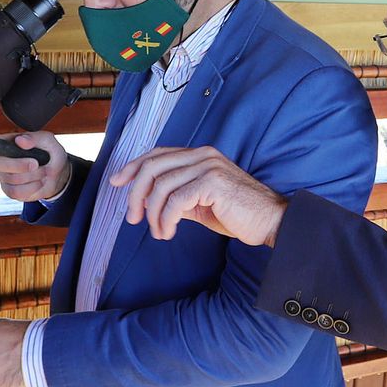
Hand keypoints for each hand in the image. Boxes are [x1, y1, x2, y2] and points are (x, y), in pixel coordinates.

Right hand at [0, 131, 69, 201]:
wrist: (58, 175)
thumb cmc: (51, 154)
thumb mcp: (49, 142)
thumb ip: (36, 138)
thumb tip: (21, 140)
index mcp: (10, 144)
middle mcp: (3, 160)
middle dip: (19, 165)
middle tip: (35, 164)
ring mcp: (5, 176)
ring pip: (11, 179)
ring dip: (32, 177)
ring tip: (42, 173)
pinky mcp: (10, 191)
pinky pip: (15, 192)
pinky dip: (31, 189)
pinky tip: (38, 183)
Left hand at [108, 146, 287, 246]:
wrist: (270, 221)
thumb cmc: (238, 213)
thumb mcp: (201, 202)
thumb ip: (178, 196)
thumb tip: (149, 202)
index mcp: (199, 155)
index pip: (157, 154)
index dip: (133, 166)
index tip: (116, 182)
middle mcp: (202, 155)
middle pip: (152, 166)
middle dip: (135, 193)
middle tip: (133, 218)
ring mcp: (208, 166)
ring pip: (161, 186)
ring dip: (153, 214)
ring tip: (159, 232)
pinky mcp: (212, 182)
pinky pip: (175, 201)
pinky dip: (166, 219)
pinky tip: (168, 232)